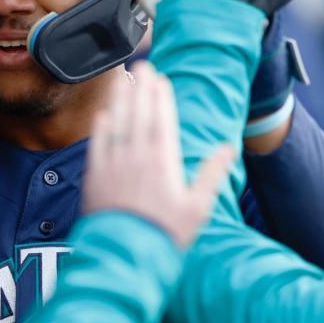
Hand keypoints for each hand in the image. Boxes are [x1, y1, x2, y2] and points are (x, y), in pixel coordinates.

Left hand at [82, 62, 234, 246]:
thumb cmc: (166, 235)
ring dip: (120, 100)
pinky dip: (101, 126)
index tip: (160, 79)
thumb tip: (228, 148)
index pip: (162, 120)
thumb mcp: (198, 208)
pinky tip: (104, 114)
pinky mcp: (95, 178)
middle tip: (141, 67)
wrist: (126, 256)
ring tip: (122, 79)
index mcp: (163, 161)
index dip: (160, 97)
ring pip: (116, 123)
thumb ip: (211, 174)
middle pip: (138, 114)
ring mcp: (113, 165)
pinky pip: (97, 144)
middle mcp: (136, 157)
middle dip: (140, 89)